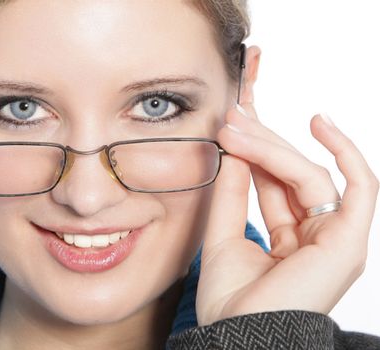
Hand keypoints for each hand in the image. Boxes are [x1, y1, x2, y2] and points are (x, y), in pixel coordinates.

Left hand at [195, 102, 378, 325]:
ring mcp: (335, 239)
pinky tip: (319, 124)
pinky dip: (345, 153)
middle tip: (232, 115)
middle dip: (261, 142)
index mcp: (290, 240)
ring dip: (273, 147)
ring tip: (238, 125)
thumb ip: (232, 193)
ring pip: (310, 175)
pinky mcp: (348, 241)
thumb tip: (233, 150)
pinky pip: (360, 187)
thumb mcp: (223, 235)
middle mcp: (316, 237)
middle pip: (291, 175)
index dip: (256, 150)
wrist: (237, 338)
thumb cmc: (231, 301)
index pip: (275, 183)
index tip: (234, 121)